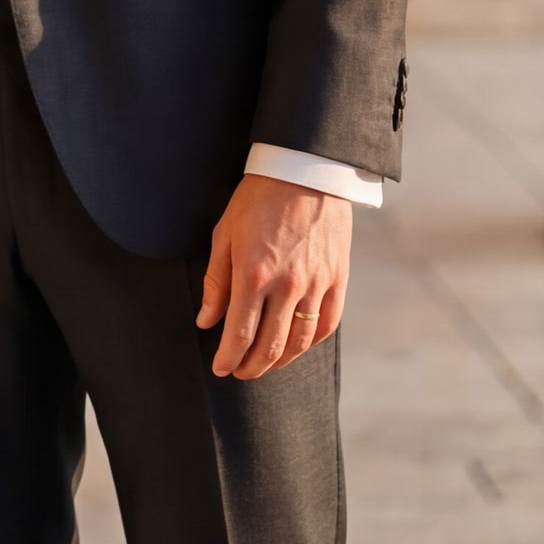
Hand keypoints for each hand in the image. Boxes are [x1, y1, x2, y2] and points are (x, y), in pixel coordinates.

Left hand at [197, 174, 348, 379]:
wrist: (304, 171)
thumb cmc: (257, 200)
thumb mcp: (225, 234)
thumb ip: (215, 282)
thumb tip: (205, 320)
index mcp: (254, 275)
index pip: (239, 334)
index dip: (228, 358)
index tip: (220, 368)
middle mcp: (287, 286)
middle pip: (270, 345)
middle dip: (251, 366)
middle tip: (240, 372)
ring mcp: (316, 284)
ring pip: (300, 342)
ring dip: (280, 360)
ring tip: (266, 364)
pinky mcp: (338, 279)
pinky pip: (327, 324)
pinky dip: (311, 342)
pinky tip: (298, 346)